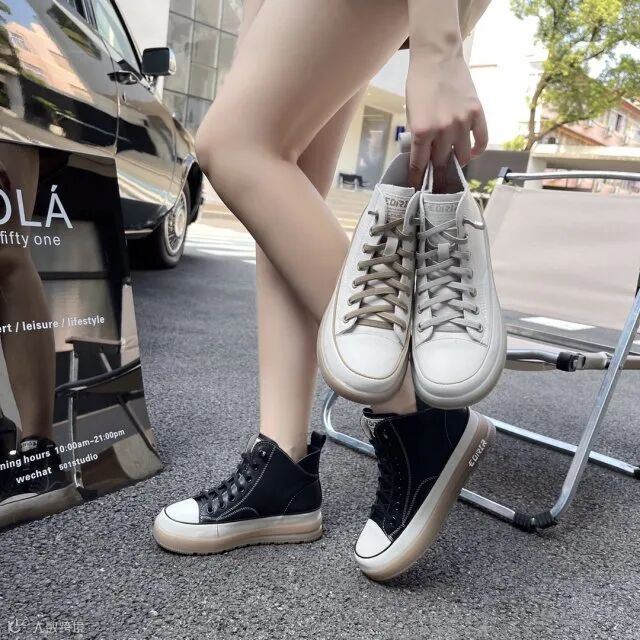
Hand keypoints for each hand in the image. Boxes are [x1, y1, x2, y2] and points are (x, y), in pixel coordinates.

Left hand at [405, 51, 487, 188]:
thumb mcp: (411, 113)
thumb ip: (418, 135)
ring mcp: (462, 122)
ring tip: (453, 166)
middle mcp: (443, 130)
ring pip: (462, 156)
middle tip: (436, 182)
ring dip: (457, 163)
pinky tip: (472, 154)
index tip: (418, 188)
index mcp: (422, 130)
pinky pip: (481, 141)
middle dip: (437, 174)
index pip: (420, 164)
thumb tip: (423, 155)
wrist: (437, 57)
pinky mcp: (477, 113)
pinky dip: (477, 151)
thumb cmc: (419, 83)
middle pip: (441, 162)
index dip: (418, 178)